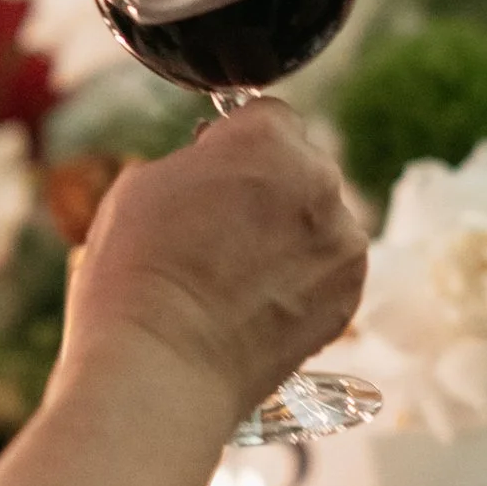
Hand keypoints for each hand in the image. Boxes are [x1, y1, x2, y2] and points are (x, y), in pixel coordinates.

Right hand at [59, 102, 366, 429]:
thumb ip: (198, 162)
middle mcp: (319, 179)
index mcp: (267, 138)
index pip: (267, 117)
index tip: (215, 174)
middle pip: (300, 168)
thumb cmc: (136, 275)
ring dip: (290, 237)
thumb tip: (217, 169)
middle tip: (219, 234)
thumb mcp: (143, 186)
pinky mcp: (349, 294)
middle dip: (268, 191)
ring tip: (236, 278)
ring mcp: (342, 240)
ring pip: (319, 221)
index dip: (236, 146)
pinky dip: (304, 281)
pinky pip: (329, 269)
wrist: (161, 367)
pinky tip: (257, 305)